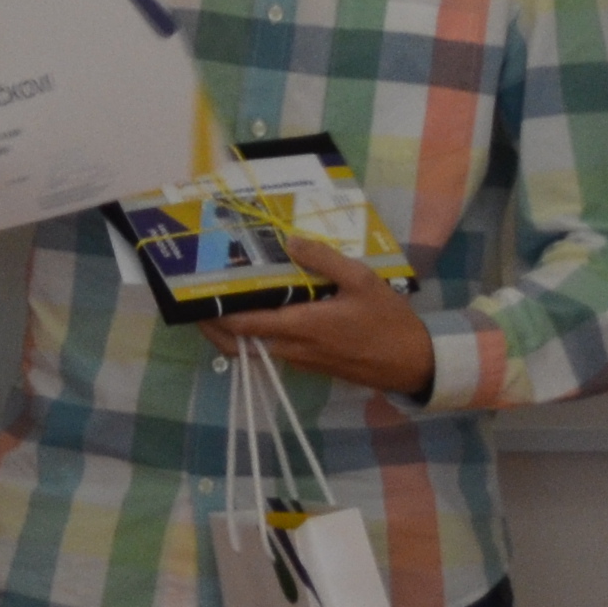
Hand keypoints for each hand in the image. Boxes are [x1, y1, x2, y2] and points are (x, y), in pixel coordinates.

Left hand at [220, 234, 439, 401]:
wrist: (412, 363)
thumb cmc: (387, 321)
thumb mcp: (361, 280)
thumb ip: (323, 260)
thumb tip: (289, 242)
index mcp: (300, 327)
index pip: (242, 326)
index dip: (213, 315)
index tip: (194, 297)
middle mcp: (293, 348)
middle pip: (239, 344)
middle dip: (214, 326)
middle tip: (202, 299)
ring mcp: (301, 360)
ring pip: (256, 349)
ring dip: (236, 330)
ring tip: (230, 298)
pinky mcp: (312, 365)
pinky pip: (274, 350)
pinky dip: (260, 334)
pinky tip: (268, 309)